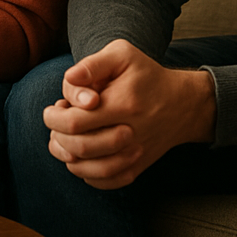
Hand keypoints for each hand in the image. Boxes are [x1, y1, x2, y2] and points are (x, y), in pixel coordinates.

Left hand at [43, 39, 215, 189]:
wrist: (183, 104)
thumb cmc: (147, 75)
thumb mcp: (122, 55)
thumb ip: (92, 64)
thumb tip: (69, 79)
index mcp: (122, 104)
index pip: (76, 121)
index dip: (55, 117)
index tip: (53, 109)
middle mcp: (130, 134)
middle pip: (80, 148)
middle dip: (57, 136)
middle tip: (56, 124)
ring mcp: (135, 155)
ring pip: (91, 171)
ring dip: (67, 157)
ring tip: (63, 140)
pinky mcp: (138, 168)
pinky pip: (107, 181)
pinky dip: (86, 174)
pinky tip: (80, 158)